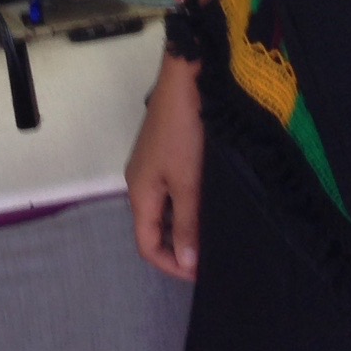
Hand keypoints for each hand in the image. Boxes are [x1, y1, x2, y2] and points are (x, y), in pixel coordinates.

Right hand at [125, 53, 203, 281]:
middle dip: (178, 247)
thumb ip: (185, 222)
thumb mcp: (187, 181)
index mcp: (139, 193)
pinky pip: (171, 190)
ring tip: (212, 233)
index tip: (201, 273)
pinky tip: (207, 202)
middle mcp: (140, 182)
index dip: (171, 264)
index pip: (147, 244)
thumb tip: (184, 263)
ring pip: (164, 209)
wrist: (186, 77)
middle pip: (153, 228)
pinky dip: (186, 203)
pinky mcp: (165, 151)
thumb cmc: (183, 131)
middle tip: (210, 255)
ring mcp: (151, 165)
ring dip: (183, 225)